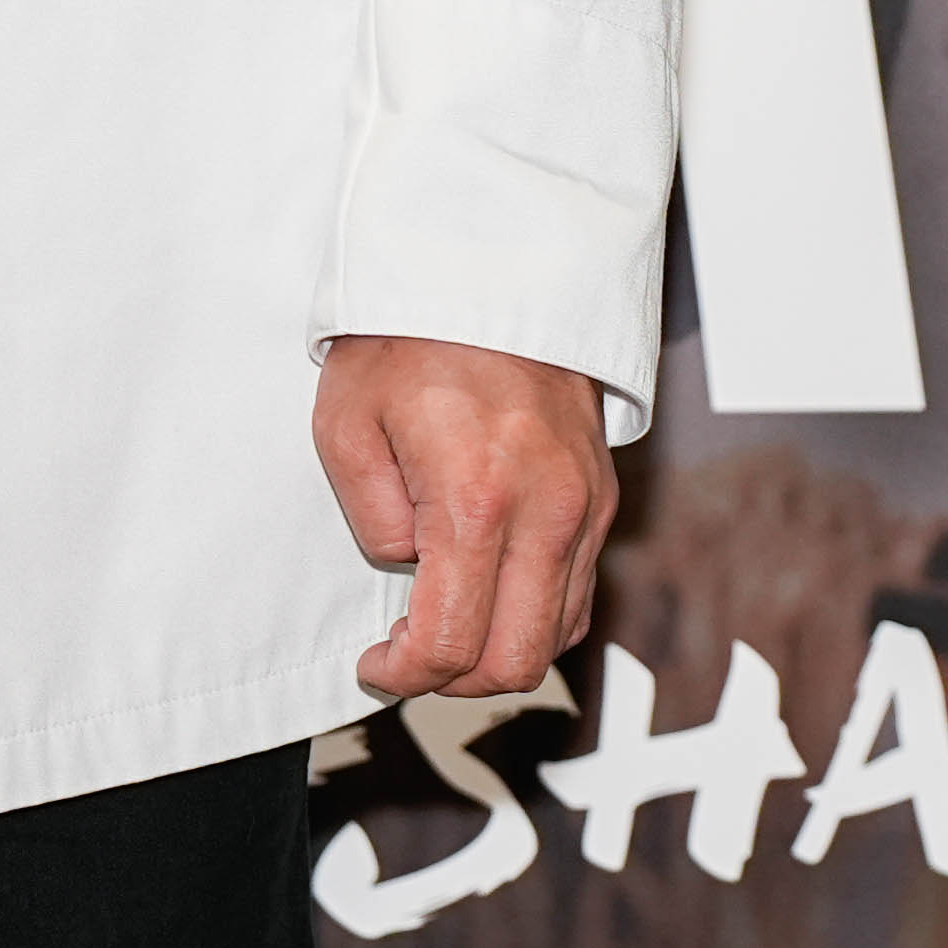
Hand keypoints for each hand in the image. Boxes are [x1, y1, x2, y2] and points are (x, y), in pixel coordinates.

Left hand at [316, 333, 614, 701]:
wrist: (487, 266)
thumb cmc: (405, 335)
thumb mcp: (345, 425)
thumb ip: (371, 520)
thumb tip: (409, 572)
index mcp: (477, 497)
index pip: (454, 643)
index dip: (406, 675)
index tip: (375, 664)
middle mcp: (548, 511)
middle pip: (519, 661)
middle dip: (455, 681)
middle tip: (408, 656)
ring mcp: (586, 505)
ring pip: (558, 634)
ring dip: (498, 648)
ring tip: (443, 619)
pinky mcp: (602, 495)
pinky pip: (576, 589)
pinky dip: (532, 612)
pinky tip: (486, 587)